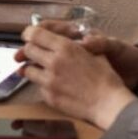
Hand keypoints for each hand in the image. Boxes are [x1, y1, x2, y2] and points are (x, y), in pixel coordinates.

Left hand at [18, 25, 134, 127]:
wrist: (109, 105)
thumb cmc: (106, 79)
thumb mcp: (93, 54)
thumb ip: (75, 45)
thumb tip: (66, 41)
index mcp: (65, 47)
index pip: (34, 33)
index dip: (29, 34)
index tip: (29, 37)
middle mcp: (53, 62)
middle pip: (28, 50)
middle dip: (30, 50)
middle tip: (35, 54)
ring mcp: (49, 80)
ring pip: (28, 70)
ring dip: (33, 69)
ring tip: (43, 71)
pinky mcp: (49, 96)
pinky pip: (38, 87)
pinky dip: (43, 85)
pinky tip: (55, 86)